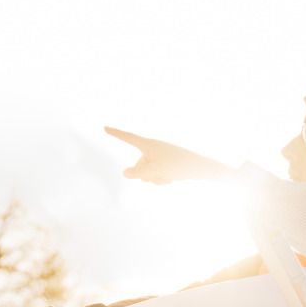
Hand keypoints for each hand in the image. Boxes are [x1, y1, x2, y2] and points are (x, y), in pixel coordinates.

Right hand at [104, 126, 230, 184]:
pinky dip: (162, 179)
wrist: (200, 168)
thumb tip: (126, 173)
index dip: (116, 133)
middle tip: (162, 173)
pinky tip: (172, 178)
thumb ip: (136, 173)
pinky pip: (156, 175)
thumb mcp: (153, 171)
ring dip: (155, 178)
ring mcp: (159, 156)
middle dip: (146, 174)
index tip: (105, 128)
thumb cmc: (178, 166)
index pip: (128, 137)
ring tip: (169, 175)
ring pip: (147, 173)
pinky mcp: (166, 164)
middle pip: (138, 165)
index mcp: (149, 144)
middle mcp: (153, 148)